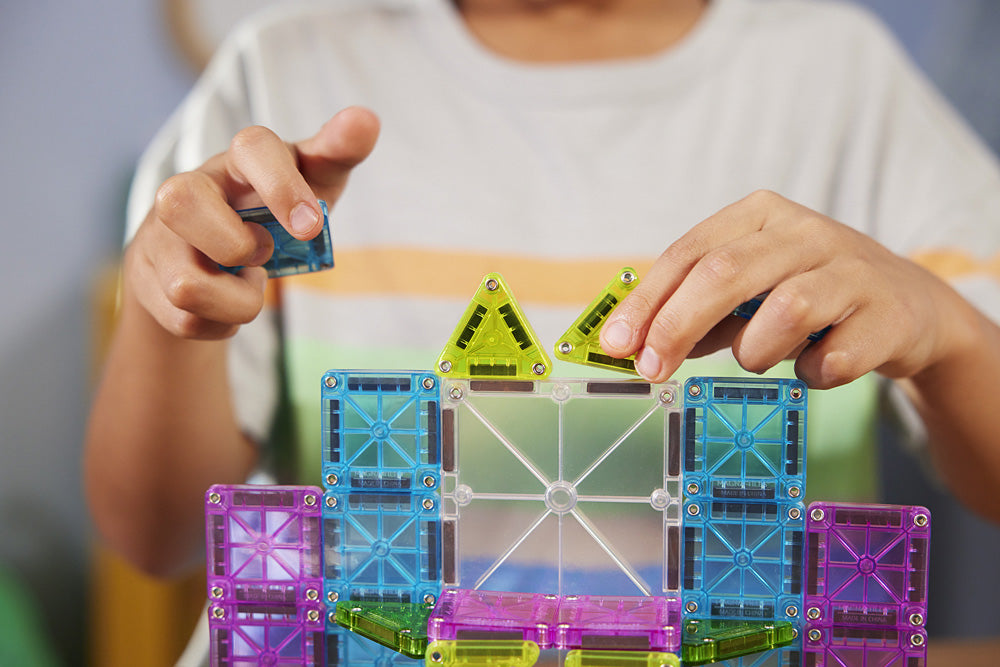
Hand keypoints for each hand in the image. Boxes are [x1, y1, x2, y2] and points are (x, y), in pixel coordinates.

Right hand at [124, 106, 379, 338]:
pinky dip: (222, 323)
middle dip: (235, 245)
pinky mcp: (149, 279)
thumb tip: (366, 120)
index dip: (281, 187)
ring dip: (237, 301)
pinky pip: (188, 319)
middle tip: (263, 253)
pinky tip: (226, 303)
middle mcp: (187, 189)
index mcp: (237, 160)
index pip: (251, 148)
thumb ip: (337, 152)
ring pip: (186, 285)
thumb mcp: (311, 182)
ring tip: (246, 282)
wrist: (218, 259)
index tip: (311, 227)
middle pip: (181, 203)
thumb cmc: (272, 212)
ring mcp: (161, 236)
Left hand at [599, 190, 971, 387]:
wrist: (908, 307)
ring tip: (763, 355)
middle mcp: (805, 231)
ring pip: (783, 312)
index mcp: (760, 216)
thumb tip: (634, 346)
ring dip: (756, 351)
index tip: (617, 345)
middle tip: (652, 370)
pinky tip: (818, 365)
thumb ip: (696, 312)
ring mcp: (852, 268)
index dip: (647, 303)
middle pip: (725, 274)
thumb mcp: (749, 292)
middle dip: (677, 327)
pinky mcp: (888, 314)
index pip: (688, 253)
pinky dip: (813, 373)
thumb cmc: (809, 295)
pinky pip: (832, 358)